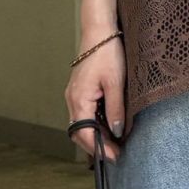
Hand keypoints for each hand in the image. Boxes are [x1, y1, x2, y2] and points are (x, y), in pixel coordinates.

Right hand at [66, 33, 127, 162]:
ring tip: (115, 144)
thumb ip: (115, 110)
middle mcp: (72, 99)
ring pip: (82, 124)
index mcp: (79, 99)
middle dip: (96, 146)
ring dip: (96, 136)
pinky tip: (109, 127)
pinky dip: (95, 124)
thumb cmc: (108, 53)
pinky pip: (85, 114)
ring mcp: (74, 95)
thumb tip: (115, 132)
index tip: (115, 156)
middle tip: (116, 154)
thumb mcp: (116, 83)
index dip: (99, 148)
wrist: (100, 32)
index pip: (84, 133)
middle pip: (79, 132)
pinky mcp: (80, 91)